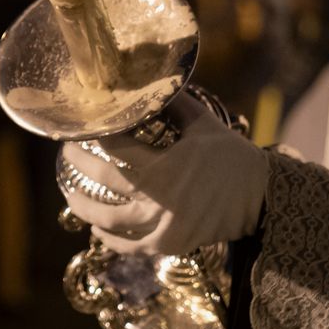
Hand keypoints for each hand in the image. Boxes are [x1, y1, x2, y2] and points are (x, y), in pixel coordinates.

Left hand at [58, 93, 266, 256]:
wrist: (261, 197)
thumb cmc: (231, 157)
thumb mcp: (203, 124)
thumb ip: (173, 104)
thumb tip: (152, 83)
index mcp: (163, 166)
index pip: (116, 148)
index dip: (97, 136)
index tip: (84, 127)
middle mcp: (157, 199)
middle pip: (103, 181)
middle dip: (79, 164)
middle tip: (67, 152)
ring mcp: (161, 225)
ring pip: (111, 221)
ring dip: (85, 209)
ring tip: (69, 196)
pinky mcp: (169, 244)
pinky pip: (132, 245)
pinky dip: (112, 239)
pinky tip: (98, 230)